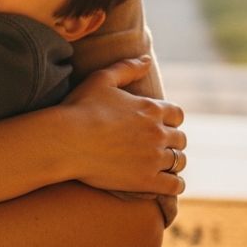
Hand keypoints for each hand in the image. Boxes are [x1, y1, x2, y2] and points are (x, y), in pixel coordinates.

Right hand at [60, 57, 187, 194]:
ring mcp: (153, 158)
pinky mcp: (146, 180)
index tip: (160, 126)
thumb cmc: (80, 108)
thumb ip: (127, 67)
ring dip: (174, 162)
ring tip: (163, 166)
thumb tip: (148, 60)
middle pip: (180, 139)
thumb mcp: (102, 79)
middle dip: (172, 142)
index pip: (177, 114)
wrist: (65, 141)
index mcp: (151, 108)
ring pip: (179, 161)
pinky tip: (166, 184)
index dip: (170, 120)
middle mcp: (157, 132)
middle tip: (159, 147)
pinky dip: (174, 185)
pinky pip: (174, 186)